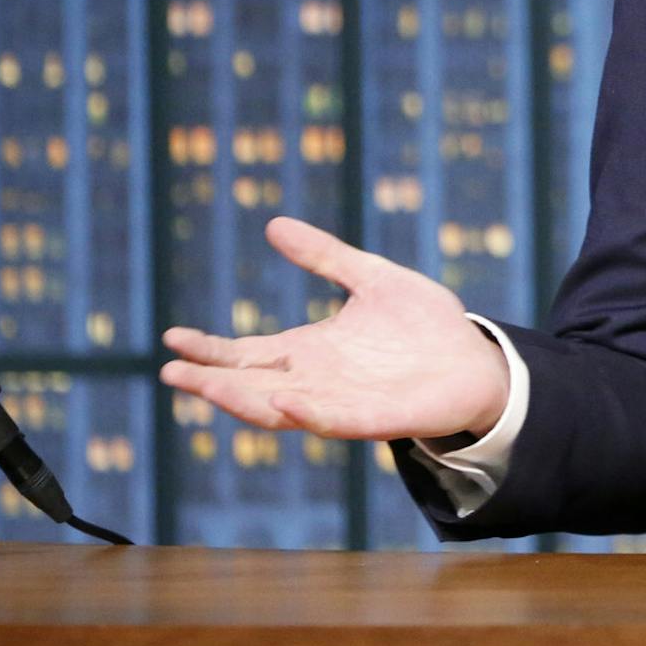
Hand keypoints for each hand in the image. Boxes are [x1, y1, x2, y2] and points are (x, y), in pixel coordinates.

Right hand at [159, 217, 511, 441]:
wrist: (474, 360)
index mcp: (310, 351)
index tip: (171, 339)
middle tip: (171, 370)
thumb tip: (275, 224)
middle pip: (251, 385)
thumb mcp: (370, 277)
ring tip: (210, 388)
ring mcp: (343, 403)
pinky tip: (285, 404)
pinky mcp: (377, 419)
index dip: (210, 349)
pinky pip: (336, 421)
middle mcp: (316, 381)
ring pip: (282, 409)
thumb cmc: (423, 325)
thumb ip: (325, 256)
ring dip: (246, 401)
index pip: (246, 354)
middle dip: (211, 381)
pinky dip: (309, 414)